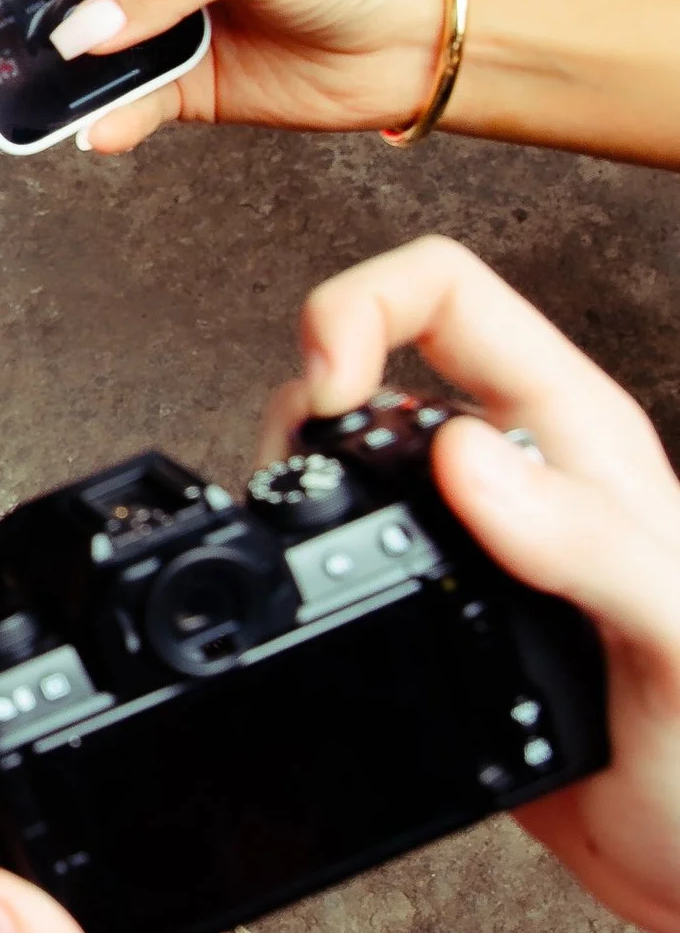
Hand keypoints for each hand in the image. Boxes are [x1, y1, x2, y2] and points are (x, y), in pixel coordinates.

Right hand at [53, 0, 453, 153]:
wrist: (414, 47)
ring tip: (30, 83)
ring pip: (92, 48)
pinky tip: (101, 128)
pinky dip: (111, 120)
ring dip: (64, 70)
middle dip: (33, 0)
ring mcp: (167, 27)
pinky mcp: (183, 88)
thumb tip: (86, 29)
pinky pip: (129, 105)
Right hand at [259, 236, 679, 932]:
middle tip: (292, 492)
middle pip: (367, 363)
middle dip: (299, 405)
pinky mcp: (433, 620)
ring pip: (341, 461)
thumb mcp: (676, 636)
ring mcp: (470, 547)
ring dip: (291, 487)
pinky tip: (308, 614)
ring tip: (292, 548)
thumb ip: (586, 540)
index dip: (358, 311)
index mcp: (578, 439)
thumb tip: (465, 456)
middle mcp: (518, 476)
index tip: (322, 390)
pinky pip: (340, 558)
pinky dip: (299, 569)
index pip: (446, 296)